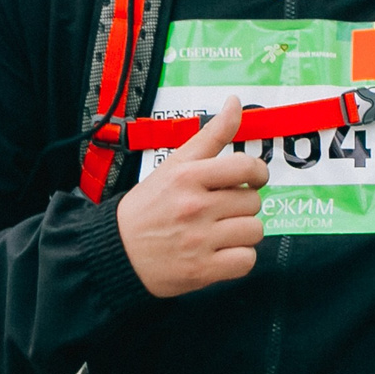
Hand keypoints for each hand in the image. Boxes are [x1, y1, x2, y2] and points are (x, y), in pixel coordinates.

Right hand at [116, 97, 267, 297]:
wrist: (116, 250)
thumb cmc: (148, 206)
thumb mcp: (175, 164)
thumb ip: (211, 135)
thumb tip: (235, 103)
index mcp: (188, 177)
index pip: (246, 167)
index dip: (258, 172)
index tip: (252, 178)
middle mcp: (195, 207)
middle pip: (253, 201)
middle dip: (242, 204)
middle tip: (221, 209)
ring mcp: (199, 240)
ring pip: (254, 230)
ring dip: (243, 232)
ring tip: (221, 231)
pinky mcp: (203, 270)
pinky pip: (246, 260)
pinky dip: (238, 258)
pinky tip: (221, 251)